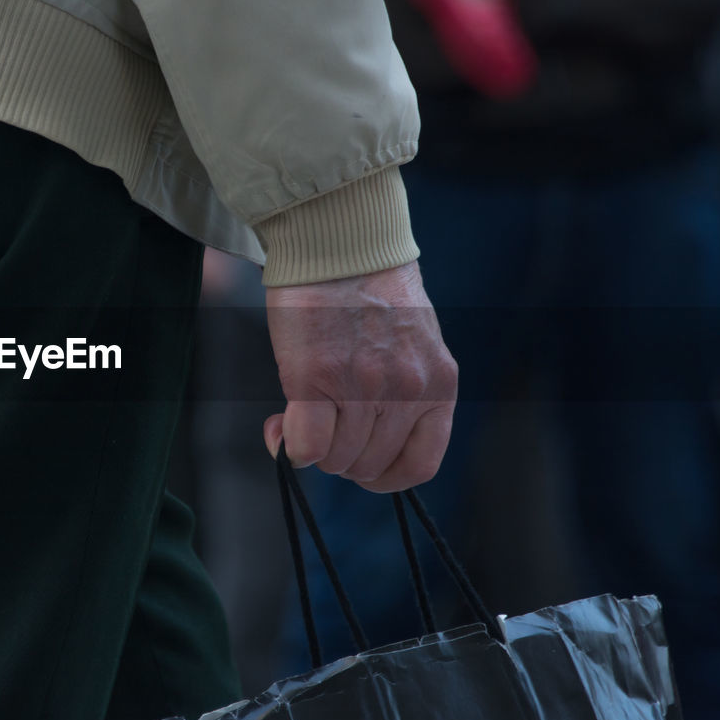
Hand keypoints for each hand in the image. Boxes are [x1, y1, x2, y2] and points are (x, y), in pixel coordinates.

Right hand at [263, 261, 456, 492]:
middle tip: (321, 427)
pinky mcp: (316, 377)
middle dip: (340, 457)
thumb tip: (351, 443)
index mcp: (438, 385)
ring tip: (299, 415)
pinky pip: (306, 445)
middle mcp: (408, 391)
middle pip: (368, 466)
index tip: (359, 465)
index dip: (383, 477)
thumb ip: (398, 395)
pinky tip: (280, 425)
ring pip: (335, 460)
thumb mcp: (410, 347)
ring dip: (312, 448)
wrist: (339, 243)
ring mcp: (363, 386)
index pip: (419, 465)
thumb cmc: (367, 292)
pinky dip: (289, 445)